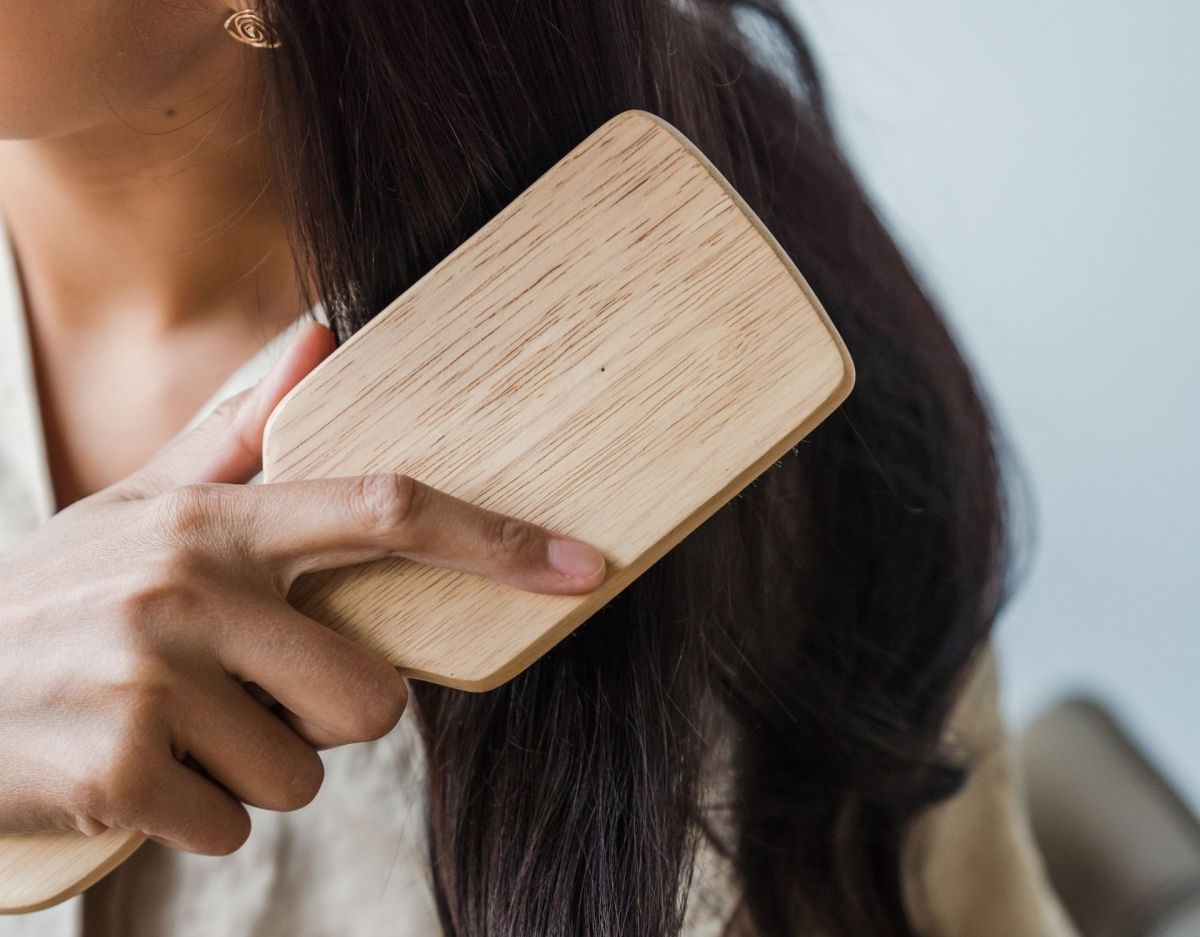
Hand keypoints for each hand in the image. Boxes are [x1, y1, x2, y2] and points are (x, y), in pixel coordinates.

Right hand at [0, 321, 606, 854]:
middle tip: (246, 695)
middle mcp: (190, 588)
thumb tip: (323, 333)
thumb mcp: (139, 506)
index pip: (384, 508)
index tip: (584, 564)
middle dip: (325, 715)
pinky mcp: (118, 771)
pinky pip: (234, 828)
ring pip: (302, 772)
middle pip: (372, 695)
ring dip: (253, 770)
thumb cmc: (58, 598)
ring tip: (177, 730)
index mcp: (213, 520)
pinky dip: (199, 817)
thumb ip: (240, 432)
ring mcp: (152, 681)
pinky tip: (137, 773)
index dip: (496, 541)